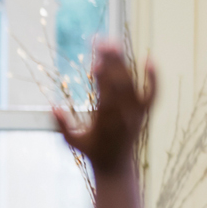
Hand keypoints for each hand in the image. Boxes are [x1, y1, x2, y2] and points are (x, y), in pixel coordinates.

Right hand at [54, 41, 155, 173]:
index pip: (107, 93)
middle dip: (112, 61)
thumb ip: (61, 125)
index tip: (96, 61)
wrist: (116, 166)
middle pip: (121, 82)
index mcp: (107, 121)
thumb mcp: (72, 141)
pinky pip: (152, 92)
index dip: (103, 77)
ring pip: (133, 83)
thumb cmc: (92, 151)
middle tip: (102, 42)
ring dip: (124, 62)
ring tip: (113, 44)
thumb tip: (53, 106)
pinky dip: (153, 77)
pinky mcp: (144, 112)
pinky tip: (149, 58)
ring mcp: (137, 113)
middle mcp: (125, 115)